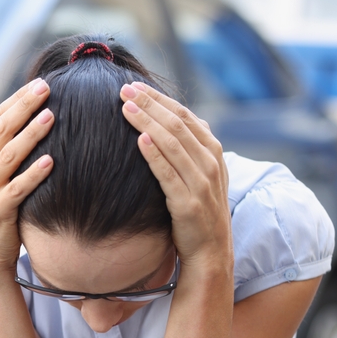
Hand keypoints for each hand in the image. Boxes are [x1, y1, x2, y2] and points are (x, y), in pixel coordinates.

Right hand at [0, 78, 54, 276]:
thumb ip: (5, 153)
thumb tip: (33, 121)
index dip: (17, 100)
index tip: (40, 82)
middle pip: (1, 130)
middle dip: (24, 106)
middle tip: (46, 88)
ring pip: (8, 155)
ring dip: (30, 134)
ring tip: (51, 116)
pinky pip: (17, 189)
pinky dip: (33, 174)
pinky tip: (51, 161)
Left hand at [119, 82, 231, 269]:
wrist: (210, 251)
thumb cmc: (198, 211)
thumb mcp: (201, 174)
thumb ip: (191, 148)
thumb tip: (175, 120)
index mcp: (212, 151)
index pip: (184, 115)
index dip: (158, 99)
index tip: (134, 86)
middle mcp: (210, 162)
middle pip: (177, 123)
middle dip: (149, 103)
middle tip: (124, 89)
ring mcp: (201, 182)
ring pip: (172, 143)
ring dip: (147, 122)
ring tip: (125, 107)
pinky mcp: (188, 203)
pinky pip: (168, 173)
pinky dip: (154, 154)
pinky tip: (139, 139)